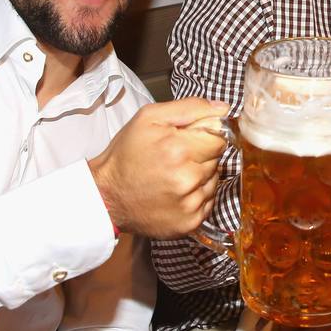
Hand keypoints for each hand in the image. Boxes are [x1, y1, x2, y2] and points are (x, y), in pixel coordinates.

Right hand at [88, 98, 228, 238]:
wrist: (107, 195)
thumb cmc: (127, 154)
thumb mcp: (150, 118)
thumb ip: (190, 108)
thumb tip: (223, 108)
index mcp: (179, 149)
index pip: (219, 139)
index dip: (205, 137)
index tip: (189, 141)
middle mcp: (187, 179)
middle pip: (217, 160)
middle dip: (201, 156)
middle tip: (176, 158)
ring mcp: (189, 204)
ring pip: (214, 181)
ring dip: (200, 176)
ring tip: (174, 175)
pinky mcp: (190, 223)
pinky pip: (209, 202)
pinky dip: (197, 196)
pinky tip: (177, 192)